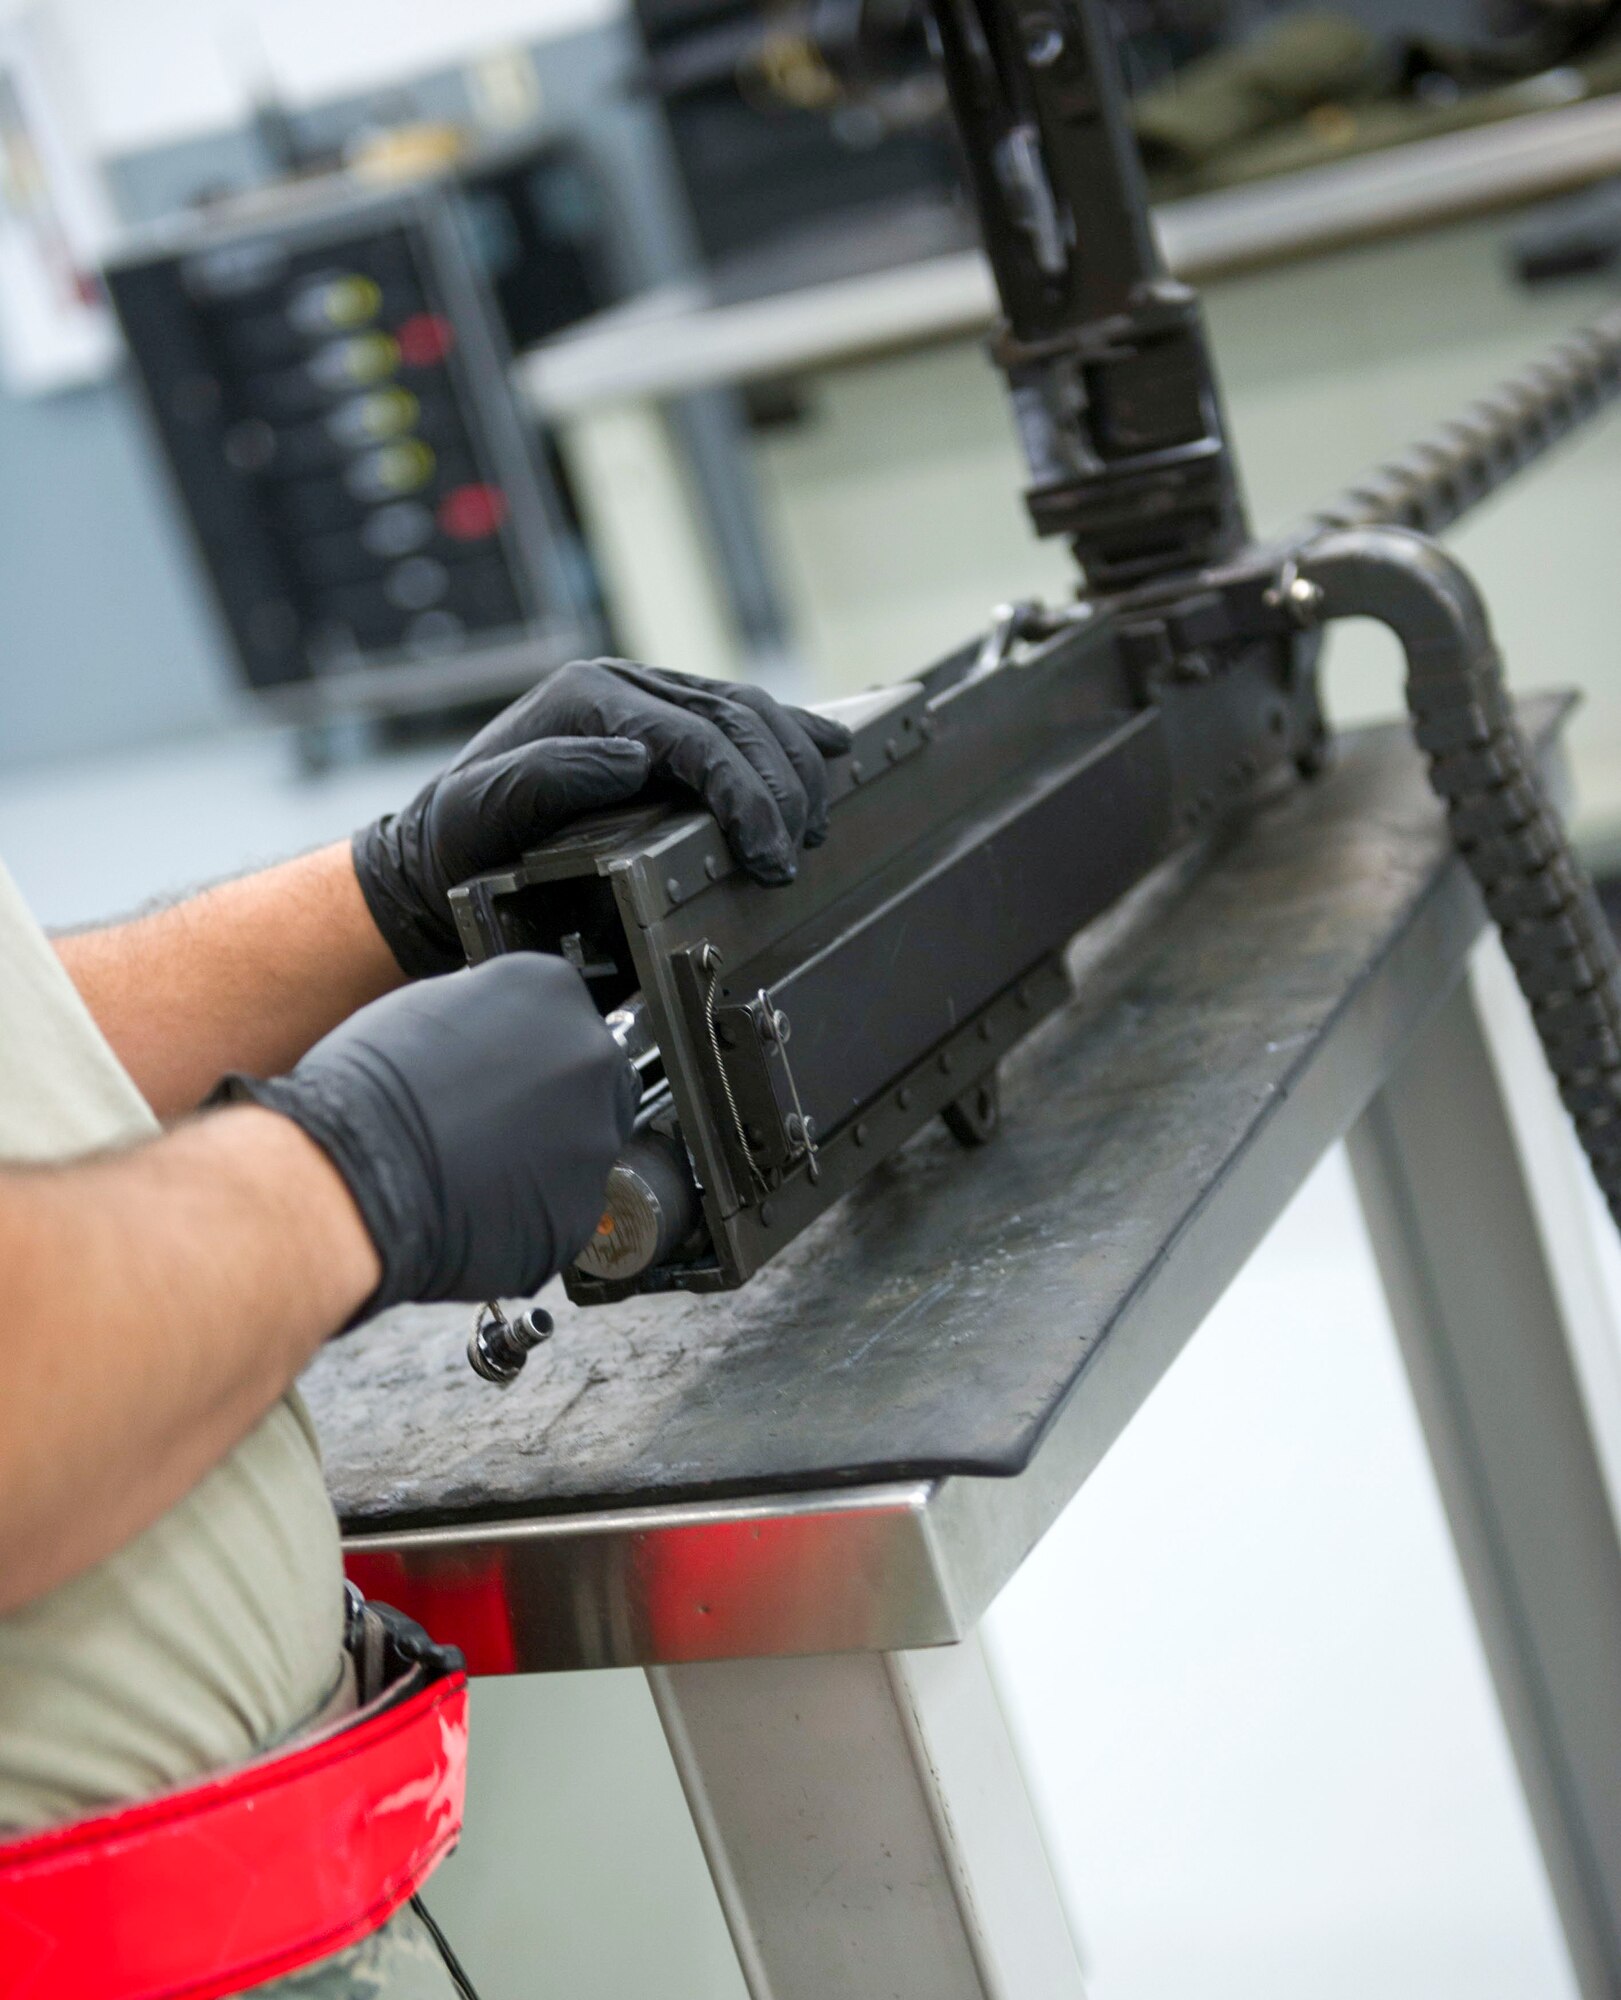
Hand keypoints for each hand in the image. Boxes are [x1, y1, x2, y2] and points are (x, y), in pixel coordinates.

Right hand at [216, 955, 637, 1313]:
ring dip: (542, 1156)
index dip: (526, 1047)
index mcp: (552, 991)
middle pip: (586, 1078)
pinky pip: (562, 1206)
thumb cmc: (367, 1094)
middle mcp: (589, 1058)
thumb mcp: (424, 1007)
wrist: (352, 1179)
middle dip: (547, 1101)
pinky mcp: (581, 1209)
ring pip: (580, 1146)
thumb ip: (484, 1015)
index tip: (505, 1067)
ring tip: (474, 1166)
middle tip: (489, 1121)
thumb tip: (492, 1033)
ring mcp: (593, 1138)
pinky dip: (531, 1210)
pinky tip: (479, 1204)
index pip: (561, 1013)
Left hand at [354, 659, 852, 976]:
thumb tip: (633, 760)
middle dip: (780, 784)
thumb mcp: (481, 810)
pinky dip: (791, 733)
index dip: (743, 793)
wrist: (438, 850)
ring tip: (813, 822)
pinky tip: (832, 748)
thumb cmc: (458, 840)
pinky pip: (741, 718)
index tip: (767, 851)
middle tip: (797, 849)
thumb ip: (548, 778)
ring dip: (794, 762)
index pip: (694, 737)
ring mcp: (649, 700)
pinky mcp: (665, 724)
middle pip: (735, 718)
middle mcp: (626, 687)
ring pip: (749, 711)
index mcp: (589, 697)